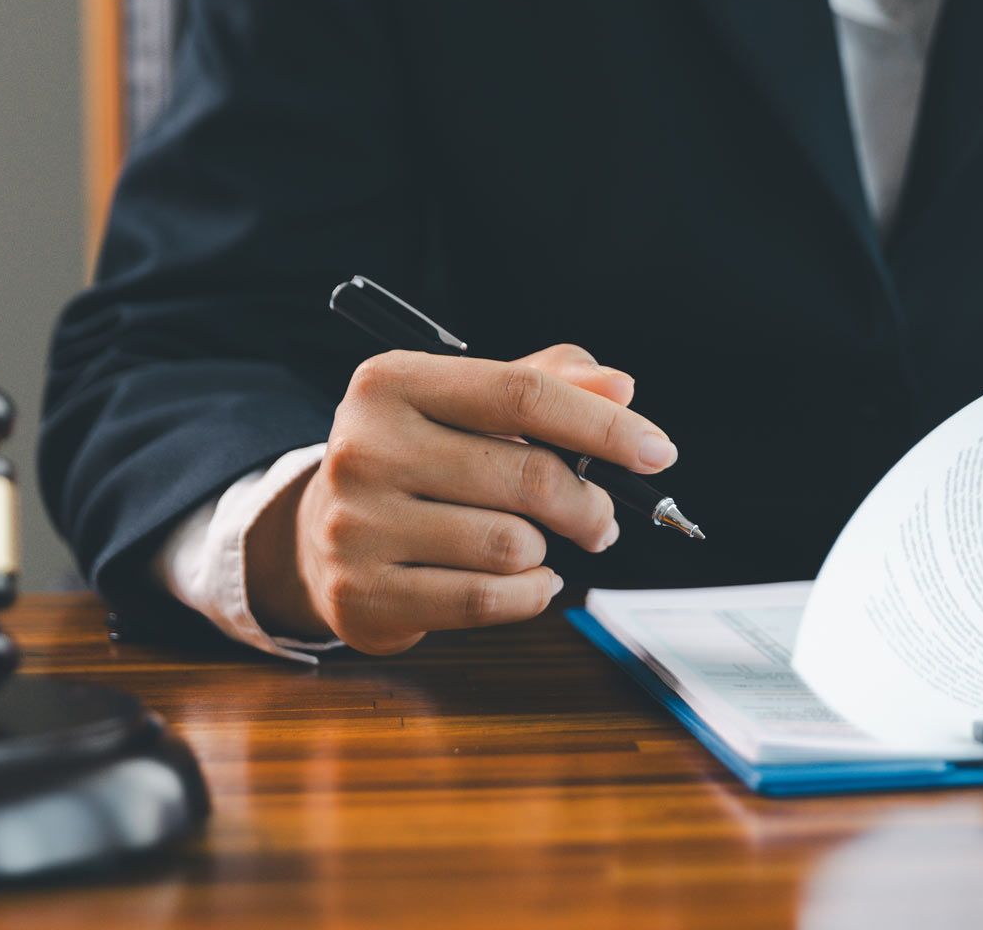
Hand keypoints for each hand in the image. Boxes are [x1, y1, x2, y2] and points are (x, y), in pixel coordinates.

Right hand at [246, 343, 675, 653]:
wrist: (323, 533)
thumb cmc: (421, 457)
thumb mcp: (471, 403)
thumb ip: (550, 383)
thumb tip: (620, 385)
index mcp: (392, 383)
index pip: (522, 395)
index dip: (604, 426)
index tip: (659, 452)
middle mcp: (364, 449)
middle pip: (528, 477)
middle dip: (589, 505)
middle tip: (602, 519)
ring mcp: (357, 526)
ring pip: (512, 544)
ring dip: (547, 549)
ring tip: (536, 542)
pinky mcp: (362, 595)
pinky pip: (487, 599)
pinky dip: (530, 592)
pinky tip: (528, 578)